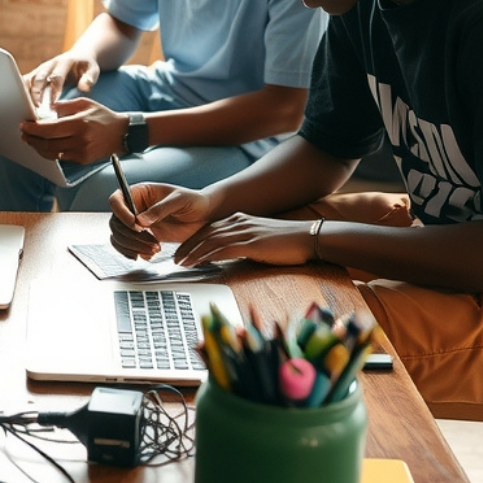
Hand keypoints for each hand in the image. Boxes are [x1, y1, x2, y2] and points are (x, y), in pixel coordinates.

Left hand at [18, 98, 125, 164]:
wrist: (122, 134)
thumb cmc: (102, 116)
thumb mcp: (84, 103)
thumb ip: (64, 106)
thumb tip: (46, 110)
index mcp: (79, 124)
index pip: (49, 129)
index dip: (34, 129)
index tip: (24, 125)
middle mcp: (79, 140)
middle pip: (48, 143)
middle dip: (32, 138)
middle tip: (23, 133)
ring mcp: (81, 152)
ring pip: (52, 153)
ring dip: (38, 147)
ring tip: (30, 140)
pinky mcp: (82, 160)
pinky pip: (60, 158)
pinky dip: (49, 153)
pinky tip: (43, 146)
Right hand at [25, 50, 101, 104]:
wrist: (78, 56)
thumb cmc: (86, 66)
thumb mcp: (93, 70)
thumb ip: (89, 78)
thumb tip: (84, 88)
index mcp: (64, 62)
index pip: (57, 77)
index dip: (54, 90)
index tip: (52, 104)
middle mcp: (50, 64)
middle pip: (39, 77)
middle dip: (36, 92)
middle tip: (36, 107)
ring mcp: (41, 69)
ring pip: (29, 79)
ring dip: (26, 93)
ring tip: (26, 107)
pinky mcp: (36, 74)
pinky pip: (26, 82)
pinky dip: (22, 92)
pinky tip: (21, 104)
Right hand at [106, 182, 216, 258]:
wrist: (205, 217)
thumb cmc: (194, 202)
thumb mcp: (179, 200)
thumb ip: (160, 209)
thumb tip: (140, 220)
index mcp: (140, 193)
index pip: (116, 200)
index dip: (121, 213)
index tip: (136, 225)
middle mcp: (135, 208)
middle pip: (115, 222)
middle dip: (130, 236)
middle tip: (150, 241)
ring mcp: (138, 224)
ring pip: (119, 237)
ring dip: (132, 247)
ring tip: (153, 250)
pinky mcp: (143, 238)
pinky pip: (127, 247)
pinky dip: (134, 253)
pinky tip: (150, 254)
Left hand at [170, 213, 317, 267]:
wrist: (309, 238)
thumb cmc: (287, 243)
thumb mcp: (260, 240)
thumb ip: (243, 244)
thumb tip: (228, 256)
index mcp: (240, 220)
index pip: (209, 229)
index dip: (193, 240)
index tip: (182, 250)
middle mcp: (239, 222)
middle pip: (205, 233)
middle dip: (187, 246)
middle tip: (174, 258)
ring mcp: (245, 232)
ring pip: (210, 241)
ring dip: (192, 252)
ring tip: (179, 262)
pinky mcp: (251, 244)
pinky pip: (222, 249)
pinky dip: (206, 256)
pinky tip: (196, 263)